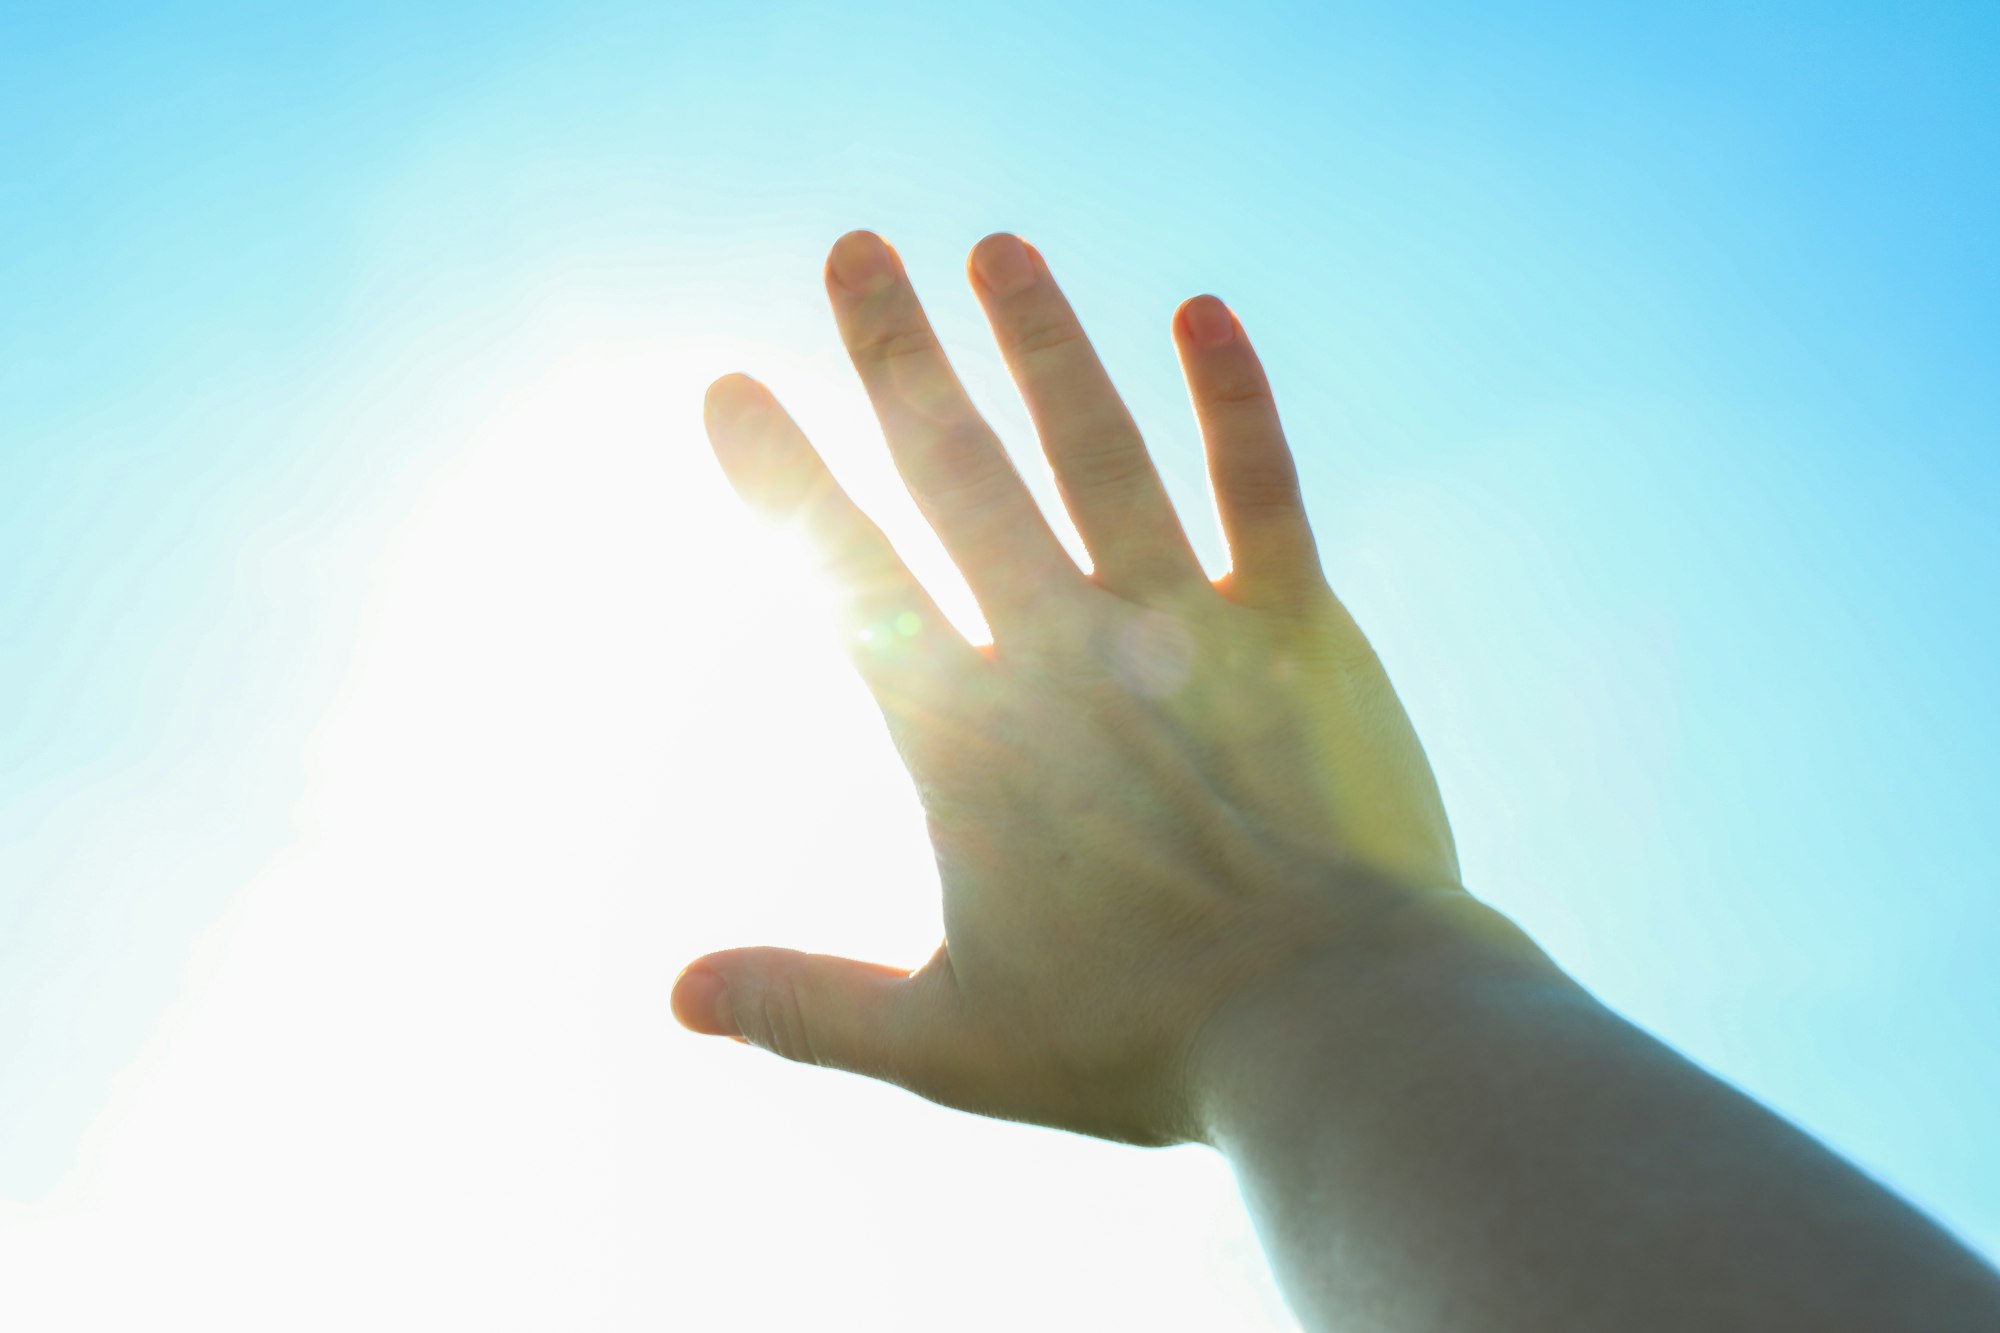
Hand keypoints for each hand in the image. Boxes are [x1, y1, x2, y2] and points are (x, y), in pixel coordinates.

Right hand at [672, 230, 1469, 1145]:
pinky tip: (1201, 309)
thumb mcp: (943, 1042)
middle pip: (960, 477)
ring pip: (1098, 452)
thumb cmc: (1137, 1040)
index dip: (783, 477)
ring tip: (998, 248)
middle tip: (855, 252)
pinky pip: (1257, 489)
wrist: (1333, 1025)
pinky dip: (1230, 399)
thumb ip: (804, 1004)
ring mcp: (1180, 627)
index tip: (728, 384)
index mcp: (967, 737)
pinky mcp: (1295, 628)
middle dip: (899, 359)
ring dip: (1043, 345)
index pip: (846, 576)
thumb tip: (671, 996)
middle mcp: (1060, 651)